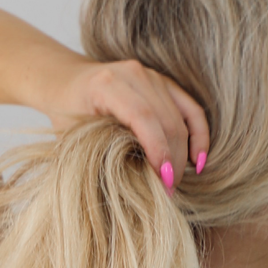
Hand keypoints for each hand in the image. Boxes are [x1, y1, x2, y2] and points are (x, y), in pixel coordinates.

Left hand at [44, 53, 209, 190]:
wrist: (69, 81)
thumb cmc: (68, 114)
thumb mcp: (74, 136)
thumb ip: (97, 153)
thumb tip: (129, 188)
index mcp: (107, 85)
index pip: (143, 117)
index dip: (158, 151)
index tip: (163, 183)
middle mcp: (134, 74)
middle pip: (167, 121)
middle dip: (171, 161)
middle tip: (166, 193)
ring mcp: (153, 77)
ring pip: (181, 120)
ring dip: (182, 156)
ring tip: (173, 184)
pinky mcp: (166, 84)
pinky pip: (192, 111)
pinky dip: (199, 136)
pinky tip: (198, 162)